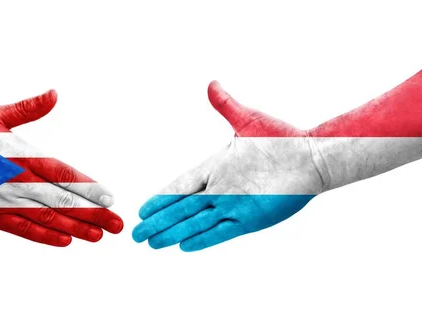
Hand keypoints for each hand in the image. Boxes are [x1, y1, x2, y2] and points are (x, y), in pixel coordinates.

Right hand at [0, 90, 122, 246]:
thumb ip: (28, 109)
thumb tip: (55, 93)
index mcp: (23, 156)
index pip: (64, 174)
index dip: (89, 188)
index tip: (110, 198)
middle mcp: (18, 181)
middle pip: (63, 200)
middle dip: (93, 214)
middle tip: (117, 225)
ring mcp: (5, 201)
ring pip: (48, 218)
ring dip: (75, 228)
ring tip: (99, 237)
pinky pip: (23, 229)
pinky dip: (45, 236)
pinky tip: (65, 241)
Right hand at [132, 81, 325, 251]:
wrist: (313, 157)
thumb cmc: (283, 138)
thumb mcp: (249, 120)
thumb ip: (226, 105)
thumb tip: (211, 84)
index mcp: (216, 167)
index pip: (180, 186)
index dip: (160, 198)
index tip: (142, 209)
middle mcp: (221, 189)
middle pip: (180, 209)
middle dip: (157, 222)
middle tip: (136, 235)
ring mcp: (234, 206)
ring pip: (194, 222)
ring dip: (172, 233)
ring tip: (152, 243)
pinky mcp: (250, 219)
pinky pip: (220, 232)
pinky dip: (201, 239)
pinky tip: (183, 246)